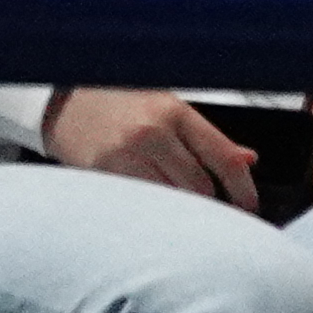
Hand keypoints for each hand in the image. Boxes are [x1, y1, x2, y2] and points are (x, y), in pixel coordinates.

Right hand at [43, 87, 259, 198]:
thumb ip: (205, 136)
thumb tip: (246, 160)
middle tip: (214, 211)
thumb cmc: (117, 99)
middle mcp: (151, 133)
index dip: (243, 187)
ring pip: (173, 203)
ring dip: (184, 213)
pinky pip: (144, 207)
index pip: (222, 156)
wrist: (63, 100)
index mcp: (172, 111)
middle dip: (211, 204)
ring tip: (185, 213)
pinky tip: (156, 211)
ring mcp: (126, 157)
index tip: (249, 204)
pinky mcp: (106, 177)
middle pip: (200, 188)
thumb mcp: (166, 105)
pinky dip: (156, 214)